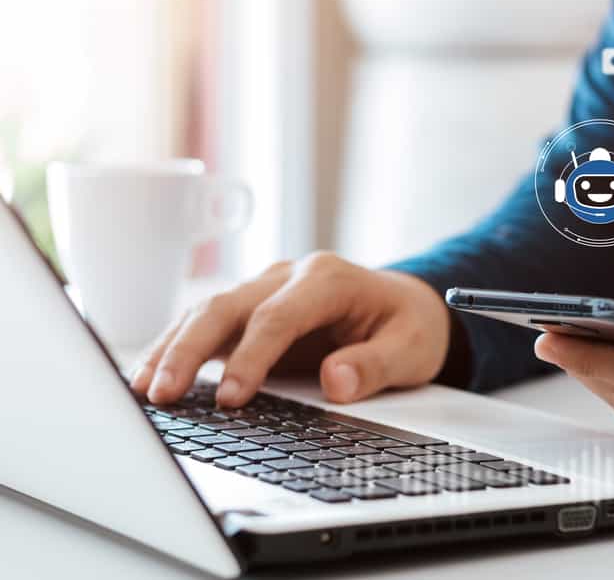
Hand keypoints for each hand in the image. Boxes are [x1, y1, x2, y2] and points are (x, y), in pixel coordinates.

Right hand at [129, 254, 449, 407]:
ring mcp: (264, 290)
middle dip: (191, 348)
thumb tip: (335, 382)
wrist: (405, 306)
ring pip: (207, 311)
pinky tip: (152, 375)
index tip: (232, 397)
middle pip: (227, 306)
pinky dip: (177, 347)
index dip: (252, 356)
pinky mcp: (250, 310)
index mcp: (328, 279)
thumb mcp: (410, 347)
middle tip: (163, 392)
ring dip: (173, 348)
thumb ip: (375, 365)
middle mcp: (287, 276)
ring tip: (143, 389)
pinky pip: (208, 326)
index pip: (278, 315)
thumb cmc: (407, 324)